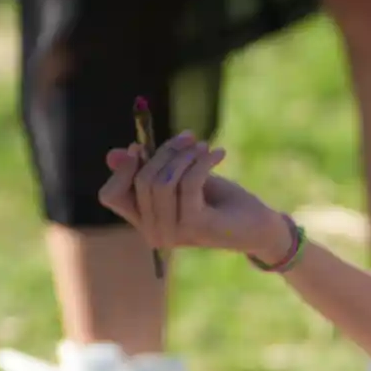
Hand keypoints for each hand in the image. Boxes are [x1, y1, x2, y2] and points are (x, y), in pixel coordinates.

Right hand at [99, 135, 290, 261]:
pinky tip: (218, 153)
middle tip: (190, 137)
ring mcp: (173, 233)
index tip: (141, 146)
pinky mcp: (195, 226)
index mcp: (144, 222)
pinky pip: (187, 182)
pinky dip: (202, 161)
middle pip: (140, 179)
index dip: (122, 168)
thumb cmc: (220, 202)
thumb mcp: (181, 179)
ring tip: (205, 147)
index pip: (110, 196)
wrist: (259, 227)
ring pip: (162, 180)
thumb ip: (151, 168)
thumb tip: (113, 154)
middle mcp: (154, 233)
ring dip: (186, 155)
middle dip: (164, 151)